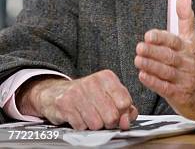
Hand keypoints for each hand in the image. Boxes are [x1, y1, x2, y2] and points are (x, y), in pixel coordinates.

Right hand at [16, 70, 137, 129]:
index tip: (118, 115)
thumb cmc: (87, 95)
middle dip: (108, 123)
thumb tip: (129, 120)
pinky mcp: (65, 103)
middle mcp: (93, 82)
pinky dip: (81, 126)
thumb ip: (125, 106)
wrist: (56, 92)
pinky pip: (81, 126)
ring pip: (96, 124)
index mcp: (108, 77)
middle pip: (111, 116)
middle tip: (102, 117)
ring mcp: (78, 92)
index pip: (125, 103)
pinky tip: (78, 116)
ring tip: (89, 116)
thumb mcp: (108, 95)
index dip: (122, 115)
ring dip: (94, 125)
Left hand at [135, 0, 194, 123]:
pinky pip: (165, 88)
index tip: (149, 35)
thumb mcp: (192, 39)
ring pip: (166, 71)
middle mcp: (186, 62)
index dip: (161, 38)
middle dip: (153, 51)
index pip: (174, 41)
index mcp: (188, 47)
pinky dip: (153, 82)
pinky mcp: (180, 94)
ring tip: (138, 59)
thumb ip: (185, 17)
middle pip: (169, 56)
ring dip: (151, 66)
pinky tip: (143, 75)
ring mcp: (184, 79)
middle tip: (139, 47)